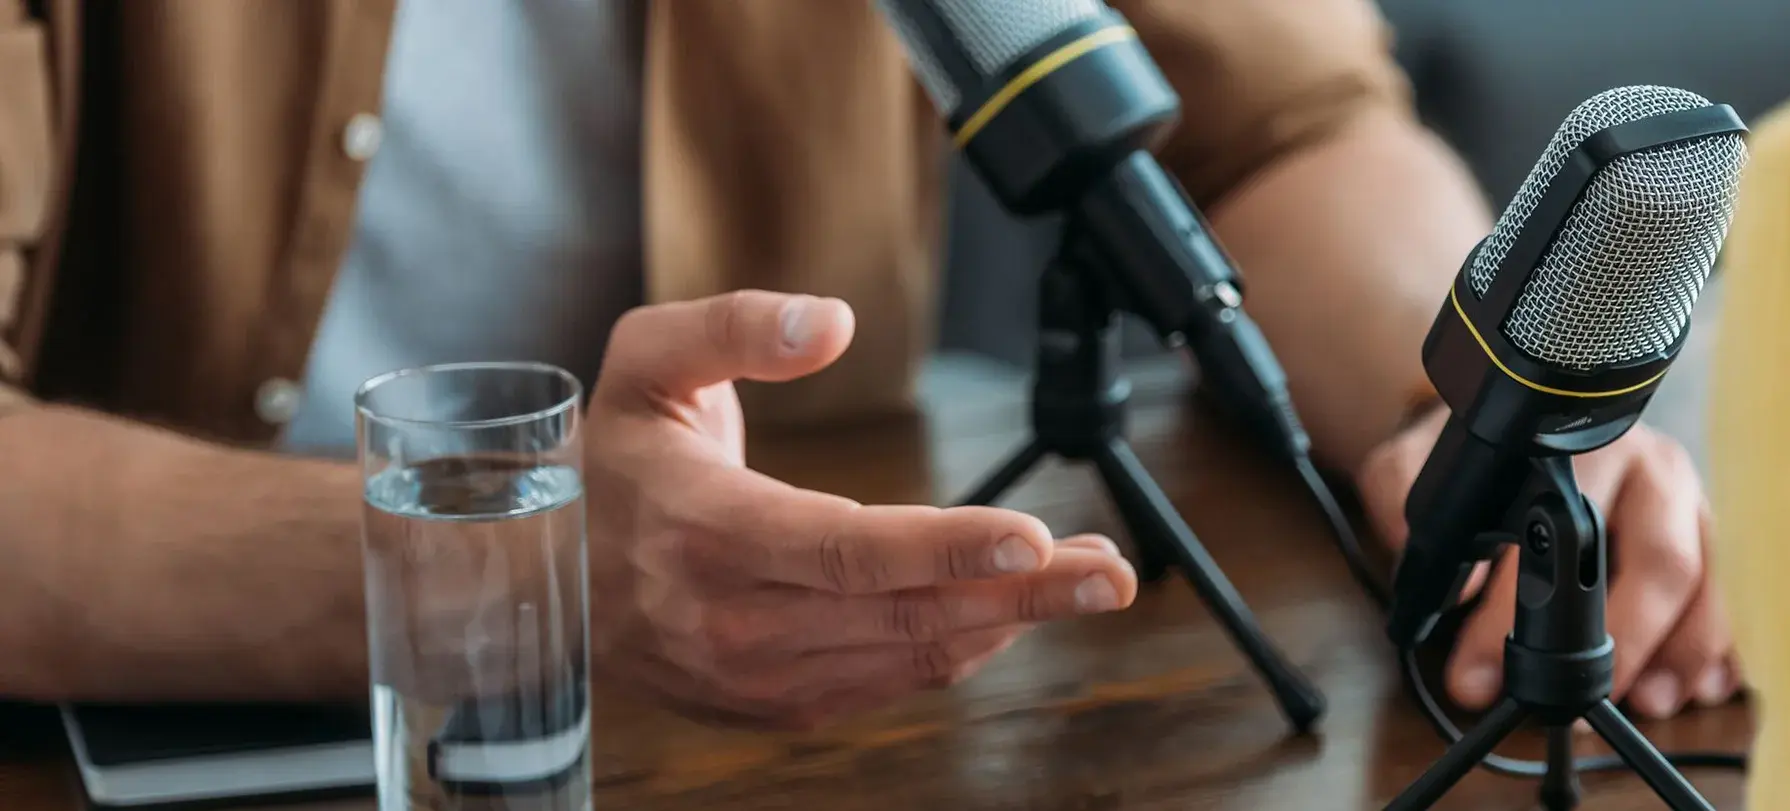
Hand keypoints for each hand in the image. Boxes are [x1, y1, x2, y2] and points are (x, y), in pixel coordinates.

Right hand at [584, 291, 1138, 728]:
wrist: (538, 580)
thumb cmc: (608, 460)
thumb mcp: (643, 361)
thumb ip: (734, 327)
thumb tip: (830, 322)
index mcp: (707, 532)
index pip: (847, 549)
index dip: (948, 548)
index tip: (1034, 537)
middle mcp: (733, 619)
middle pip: (902, 613)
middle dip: (1022, 595)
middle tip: (1111, 573)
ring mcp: (754, 674)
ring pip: (908, 656)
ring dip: (1009, 622)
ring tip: (1089, 581)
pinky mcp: (772, 704)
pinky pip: (888, 682)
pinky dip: (960, 649)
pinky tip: (1013, 612)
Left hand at [1356, 406, 1739, 719]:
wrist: (1519, 418)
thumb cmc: (1479, 455)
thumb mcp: (1419, 458)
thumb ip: (1401, 493)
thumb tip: (1423, 559)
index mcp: (1580, 448)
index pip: (1558, 535)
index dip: (1516, 616)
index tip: (1481, 675)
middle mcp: (1648, 468)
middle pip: (1660, 561)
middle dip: (1623, 642)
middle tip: (1580, 701)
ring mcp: (1687, 502)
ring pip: (1703, 580)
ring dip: (1682, 652)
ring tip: (1651, 703)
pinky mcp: (1709, 536)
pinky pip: (1727, 595)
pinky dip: (1719, 647)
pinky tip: (1706, 686)